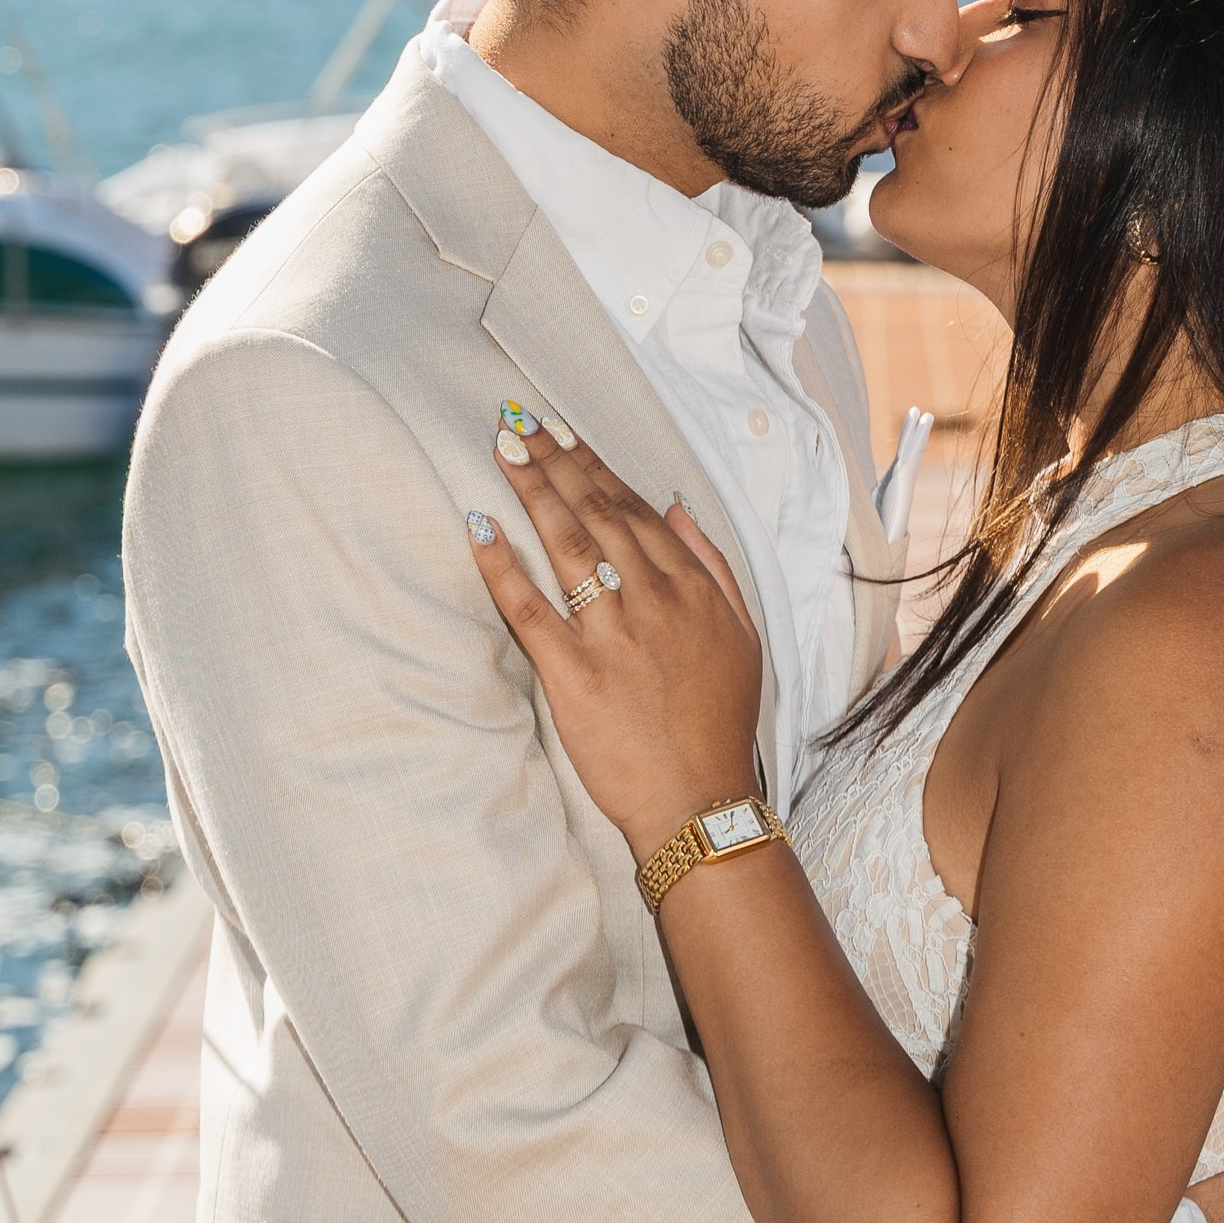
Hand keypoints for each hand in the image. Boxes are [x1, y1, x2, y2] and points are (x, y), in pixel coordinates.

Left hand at [469, 415, 763, 848]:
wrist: (700, 799)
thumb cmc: (719, 722)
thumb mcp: (743, 634)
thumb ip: (712, 565)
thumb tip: (677, 506)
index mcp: (691, 589)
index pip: (635, 511)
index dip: (595, 468)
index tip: (562, 434)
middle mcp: (653, 601)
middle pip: (596, 515)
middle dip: (554, 463)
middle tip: (517, 423)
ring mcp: (612, 635)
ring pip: (566, 547)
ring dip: (533, 492)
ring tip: (503, 450)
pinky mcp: (574, 675)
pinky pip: (531, 610)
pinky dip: (503, 567)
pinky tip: (480, 527)